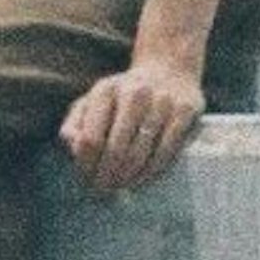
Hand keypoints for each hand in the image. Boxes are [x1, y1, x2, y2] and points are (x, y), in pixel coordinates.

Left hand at [61, 53, 208, 194]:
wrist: (170, 68)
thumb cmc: (124, 93)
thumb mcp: (94, 99)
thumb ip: (75, 123)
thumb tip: (73, 147)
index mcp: (106, 90)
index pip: (90, 139)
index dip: (86, 165)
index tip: (87, 179)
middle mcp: (135, 93)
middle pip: (114, 150)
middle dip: (106, 176)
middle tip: (104, 190)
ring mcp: (163, 101)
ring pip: (140, 153)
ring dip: (128, 177)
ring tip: (122, 186)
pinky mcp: (186, 110)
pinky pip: (167, 150)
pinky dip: (152, 170)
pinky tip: (143, 178)